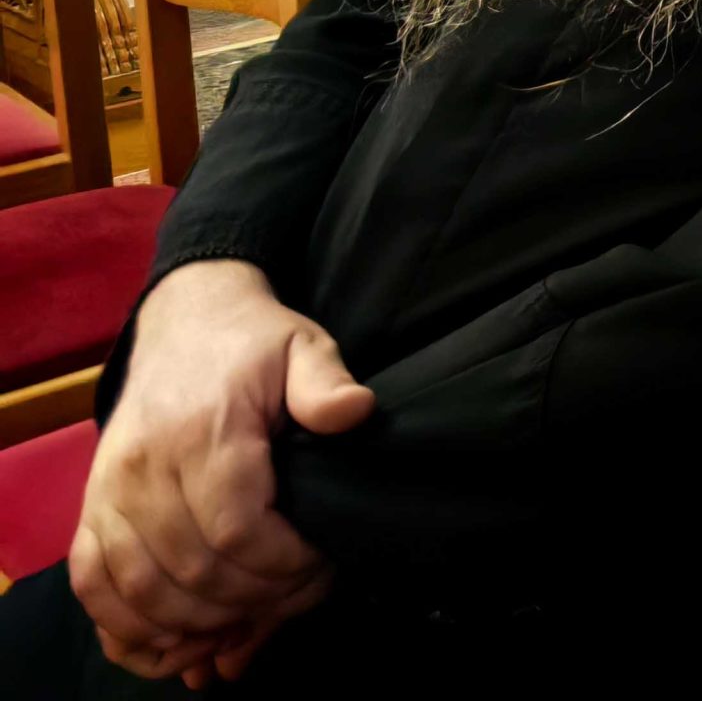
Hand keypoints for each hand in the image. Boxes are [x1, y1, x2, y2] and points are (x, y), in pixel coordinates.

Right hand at [70, 260, 373, 683]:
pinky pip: (93, 584)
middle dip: (254, 598)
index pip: (236, 531)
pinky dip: (130, 622)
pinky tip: (178, 634)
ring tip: (249, 617)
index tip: (319, 564)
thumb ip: (327, 382)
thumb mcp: (304, 345)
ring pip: (143, 589)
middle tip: (297, 595)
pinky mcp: (91, 508)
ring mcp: (109, 492)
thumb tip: (355, 411)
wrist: (186, 323)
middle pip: (194, 571)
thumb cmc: (254, 343)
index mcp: (202, 432)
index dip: (282, 565)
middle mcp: (144, 468)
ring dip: (199, 621)